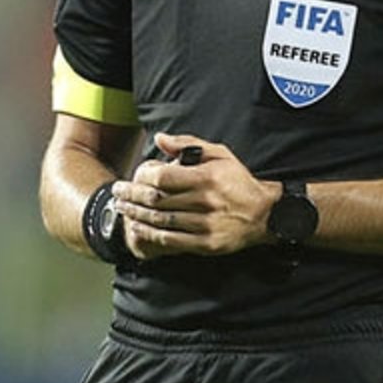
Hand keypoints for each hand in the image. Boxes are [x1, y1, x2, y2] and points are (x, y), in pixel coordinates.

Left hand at [112, 133, 279, 259]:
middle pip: (157, 200)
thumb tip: (159, 139)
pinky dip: (151, 234)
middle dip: (131, 196)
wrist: (265, 214)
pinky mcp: (206, 243)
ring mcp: (205, 225)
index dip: (143, 178)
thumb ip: (189, 145)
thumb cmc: (239, 181)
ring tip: (122, 209)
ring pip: (161, 220)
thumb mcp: (220, 155)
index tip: (133, 176)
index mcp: (207, 178)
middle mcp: (205, 202)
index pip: (163, 178)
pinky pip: (171, 240)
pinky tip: (138, 227)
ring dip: (136, 215)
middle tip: (117, 192)